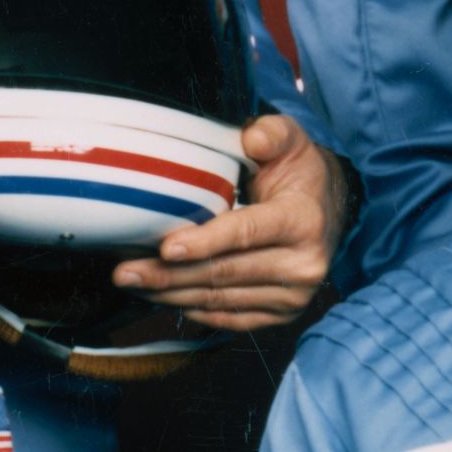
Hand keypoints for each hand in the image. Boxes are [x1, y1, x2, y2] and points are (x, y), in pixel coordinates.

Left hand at [115, 115, 347, 329]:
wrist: (327, 211)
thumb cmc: (297, 173)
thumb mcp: (291, 140)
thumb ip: (271, 133)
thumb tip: (252, 140)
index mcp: (303, 220)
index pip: (246, 233)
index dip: (205, 242)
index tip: (165, 248)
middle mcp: (303, 265)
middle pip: (225, 272)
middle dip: (170, 275)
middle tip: (124, 272)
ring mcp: (293, 296)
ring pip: (220, 299)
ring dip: (171, 295)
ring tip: (132, 284)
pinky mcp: (280, 314)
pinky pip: (229, 318)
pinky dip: (191, 310)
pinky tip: (160, 297)